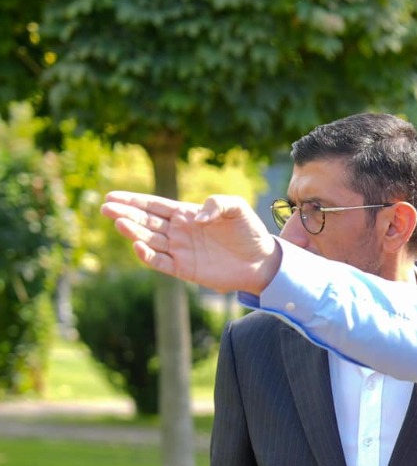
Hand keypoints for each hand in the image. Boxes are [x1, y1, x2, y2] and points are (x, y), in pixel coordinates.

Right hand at [102, 191, 281, 294]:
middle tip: (105, 208)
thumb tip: (196, 217)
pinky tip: (137, 246)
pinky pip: (160, 263)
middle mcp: (179, 231)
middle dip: (125, 214)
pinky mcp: (184, 269)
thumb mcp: (237, 208)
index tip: (112, 196)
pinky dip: (148, 256)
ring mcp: (180, 250)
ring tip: (119, 223)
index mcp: (187, 214)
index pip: (154, 206)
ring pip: (149, 240)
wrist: (262, 261)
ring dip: (133, 232)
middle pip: (146, 221)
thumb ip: (218, 203)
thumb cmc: (249, 232)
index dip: (133, 201)